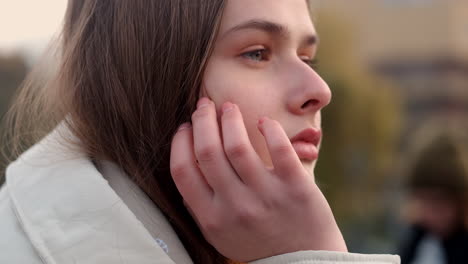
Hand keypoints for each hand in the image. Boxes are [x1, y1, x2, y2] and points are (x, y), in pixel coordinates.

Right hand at [170, 98, 346, 261]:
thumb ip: (201, 205)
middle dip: (202, 120)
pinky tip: (263, 121)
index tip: (185, 127)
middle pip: (207, 151)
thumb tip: (186, 163)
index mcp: (212, 218)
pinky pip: (278, 148)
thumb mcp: (220, 234)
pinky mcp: (295, 187)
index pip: (182, 171)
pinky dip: (268, 128)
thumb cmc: (258, 243)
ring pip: (237, 145)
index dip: (180, 142)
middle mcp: (235, 206)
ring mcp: (266, 196)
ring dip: (229, 118)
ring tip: (229, 107)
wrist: (304, 263)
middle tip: (204, 105)